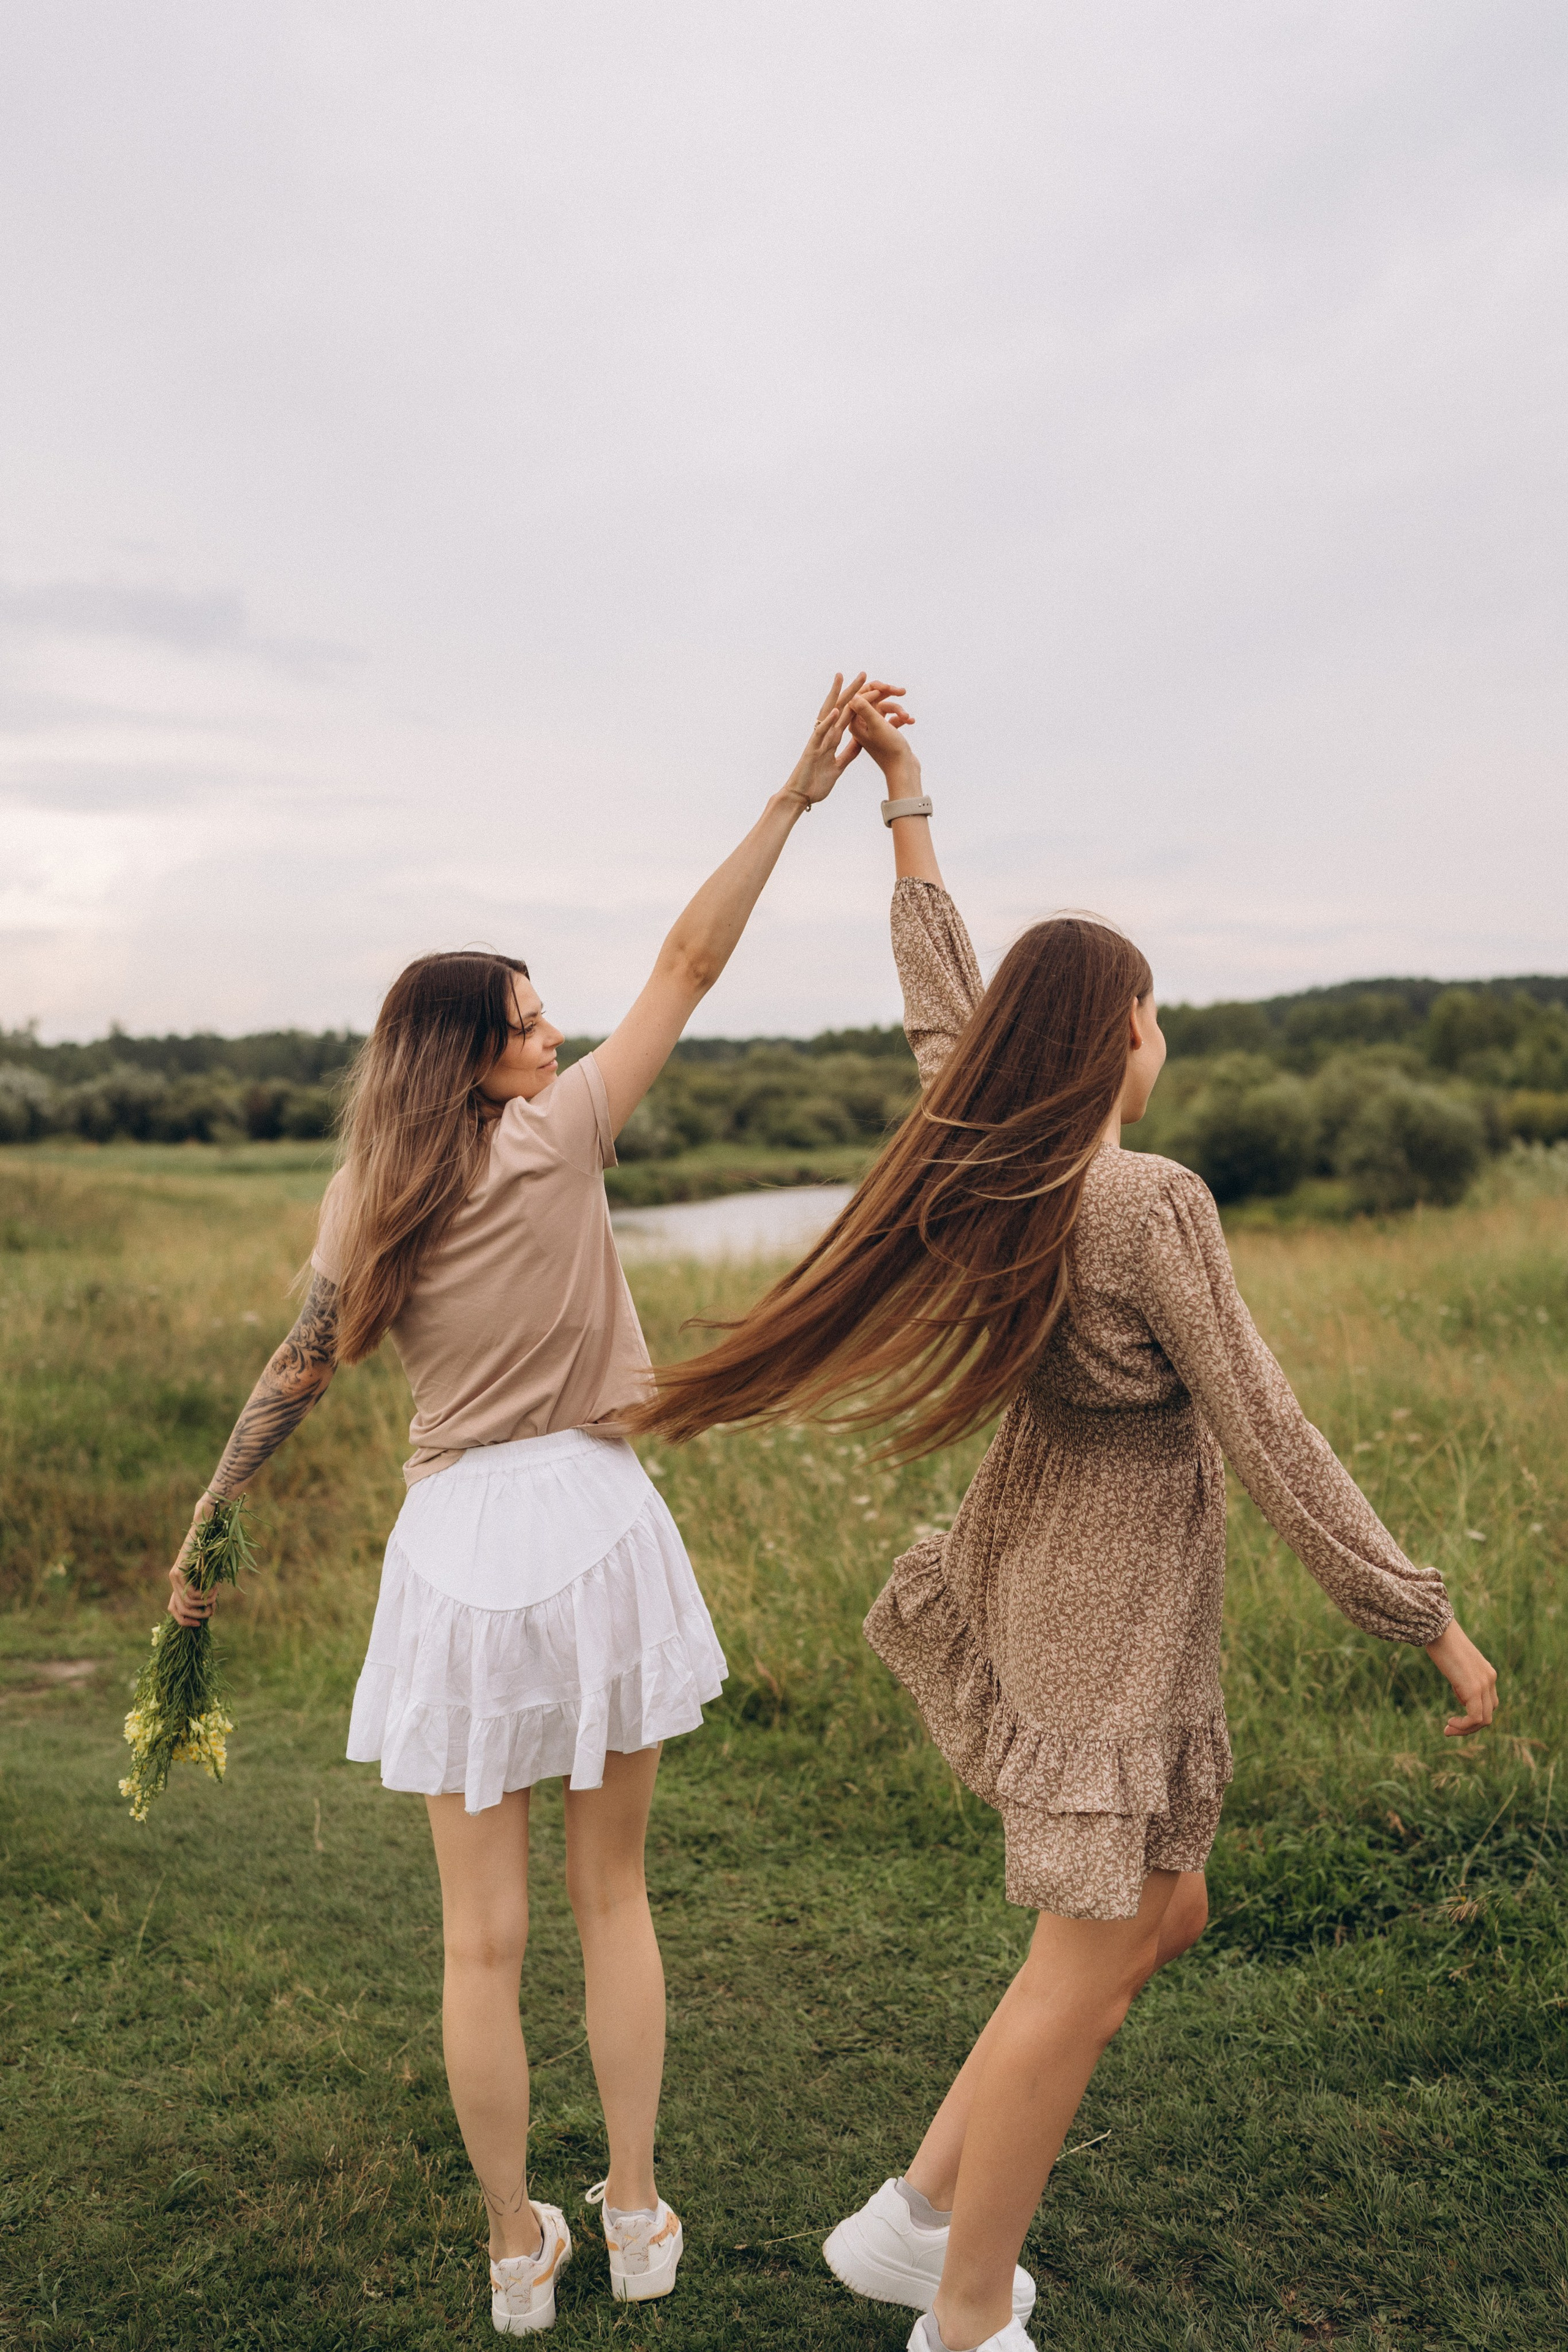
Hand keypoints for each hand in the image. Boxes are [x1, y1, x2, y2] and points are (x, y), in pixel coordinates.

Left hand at [168, 1493, 218, 1626]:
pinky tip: (214, 1586)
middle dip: (198, 1616)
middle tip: (212, 1609)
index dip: (185, 1622)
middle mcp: (174, 1581)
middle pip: (179, 1611)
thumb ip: (206, 1589)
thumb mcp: (210, 1574)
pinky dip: (205, 1594)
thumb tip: (207, 1610)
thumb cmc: (213, 1548)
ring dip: (206, 1603)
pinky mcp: (179, 1571)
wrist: (208, 1526)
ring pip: (187, 1604)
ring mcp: (175, 1576)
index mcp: (180, 1583)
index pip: (174, 1611)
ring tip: (216, 1592)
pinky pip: (191, 1594)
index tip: (199, 1625)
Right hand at [779, 672, 868, 810]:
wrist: (800, 797)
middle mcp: (825, 735)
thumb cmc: (816, 783)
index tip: (871, 687)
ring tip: (844, 678)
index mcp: (832, 739)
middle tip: (863, 673)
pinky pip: (821, 733)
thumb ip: (848, 752)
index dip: (860, 701)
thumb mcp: (839, 766)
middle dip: (852, 690)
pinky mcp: (812, 750)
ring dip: (837, 697)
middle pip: (840, 708)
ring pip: (829, 714)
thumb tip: (860, 741)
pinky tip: (837, 709)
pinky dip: (828, 721)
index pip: (849, 715)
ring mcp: (818, 741)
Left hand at [846, 682, 918, 788]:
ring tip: (907, 716)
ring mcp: (874, 728)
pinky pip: (893, 717)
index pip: (859, 696)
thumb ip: (865, 709)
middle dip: (887, 694)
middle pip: (872, 698)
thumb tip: (853, 694)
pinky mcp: (885, 732)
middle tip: (902, 691)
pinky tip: (910, 721)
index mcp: (855, 723)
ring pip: (885, 707)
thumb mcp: (877, 726)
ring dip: (898, 709)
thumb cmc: (889, 750)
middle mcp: (862, 725)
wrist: (903, 770)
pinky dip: (901, 718)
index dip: (873, 689)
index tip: (887, 690)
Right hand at [1424, 1617, 1497, 1735]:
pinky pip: (1475, 1717)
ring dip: (1466, 1729)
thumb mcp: (1456, 1665)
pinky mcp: (1474, 1688)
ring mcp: (1484, 1684)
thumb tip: (1463, 1698)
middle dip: (1470, 1727)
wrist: (1439, 1629)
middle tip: (1450, 1729)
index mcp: (1487, 1673)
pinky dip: (1464, 1726)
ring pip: (1484, 1719)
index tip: (1453, 1717)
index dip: (1472, 1715)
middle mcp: (1490, 1679)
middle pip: (1488, 1714)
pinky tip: (1449, 1724)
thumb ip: (1463, 1681)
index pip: (1488, 1703)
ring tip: (1448, 1729)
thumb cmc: (1442, 1642)